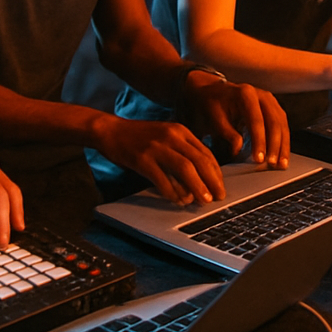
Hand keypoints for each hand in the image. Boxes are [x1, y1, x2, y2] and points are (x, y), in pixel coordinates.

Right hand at [92, 115, 225, 205]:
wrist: (111, 130)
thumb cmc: (140, 137)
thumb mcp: (166, 137)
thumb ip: (183, 152)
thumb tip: (201, 178)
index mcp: (180, 130)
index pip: (205, 153)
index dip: (216, 173)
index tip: (220, 187)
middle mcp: (172, 136)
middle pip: (199, 160)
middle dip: (212, 181)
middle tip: (218, 197)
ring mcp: (157, 147)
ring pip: (185, 169)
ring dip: (197, 187)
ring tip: (204, 201)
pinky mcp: (142, 159)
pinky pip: (162, 179)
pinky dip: (173, 192)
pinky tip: (178, 200)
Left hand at [183, 72, 289, 168]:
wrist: (216, 92)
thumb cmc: (214, 105)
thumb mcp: (216, 118)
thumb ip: (228, 133)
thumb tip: (238, 149)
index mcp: (246, 94)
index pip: (256, 120)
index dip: (259, 141)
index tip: (259, 159)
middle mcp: (262, 95)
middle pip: (273, 122)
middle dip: (274, 145)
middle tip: (272, 164)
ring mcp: (270, 100)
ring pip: (282, 124)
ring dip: (283, 145)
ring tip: (281, 164)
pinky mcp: (274, 107)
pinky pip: (282, 125)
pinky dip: (283, 141)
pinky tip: (282, 155)